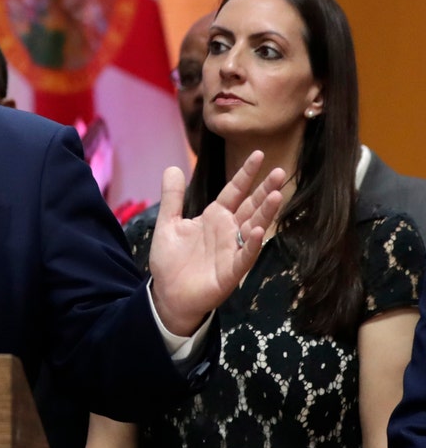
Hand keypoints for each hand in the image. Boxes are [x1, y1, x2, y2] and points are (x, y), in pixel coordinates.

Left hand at [148, 151, 285, 334]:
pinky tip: (258, 232)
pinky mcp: (231, 271)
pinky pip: (244, 256)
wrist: (167, 294)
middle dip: (264, 190)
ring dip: (265, 213)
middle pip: (250, 207)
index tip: (259, 154)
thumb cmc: (171, 260)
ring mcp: (232, 250)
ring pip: (254, 228)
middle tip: (279, 171)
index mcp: (215, 217)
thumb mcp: (168, 224)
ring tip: (276, 195)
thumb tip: (173, 167)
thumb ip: (173, 198)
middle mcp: (228, 231)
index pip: (234, 191)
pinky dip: (252, 245)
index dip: (245, 174)